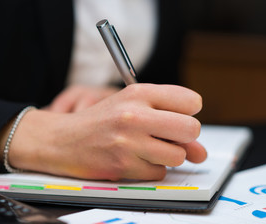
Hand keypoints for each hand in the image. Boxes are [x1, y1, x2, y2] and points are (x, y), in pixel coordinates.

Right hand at [7, 84, 206, 180]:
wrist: (64, 140)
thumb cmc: (103, 121)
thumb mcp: (134, 108)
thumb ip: (171, 123)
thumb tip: (200, 152)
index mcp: (139, 93)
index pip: (192, 101)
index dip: (189, 113)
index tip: (176, 118)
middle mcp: (134, 114)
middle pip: (191, 128)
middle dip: (186, 137)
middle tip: (170, 137)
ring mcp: (128, 141)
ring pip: (178, 155)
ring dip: (167, 156)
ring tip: (147, 148)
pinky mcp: (123, 165)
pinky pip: (159, 173)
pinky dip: (151, 169)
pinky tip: (135, 159)